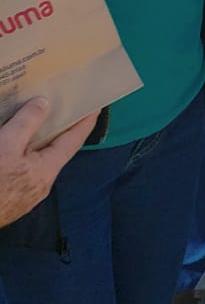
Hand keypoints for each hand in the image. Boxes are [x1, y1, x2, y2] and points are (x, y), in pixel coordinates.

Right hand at [0, 98, 96, 226]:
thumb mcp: (6, 145)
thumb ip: (26, 124)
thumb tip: (44, 104)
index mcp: (47, 170)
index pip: (74, 140)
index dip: (86, 122)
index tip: (97, 106)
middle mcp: (42, 184)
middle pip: (56, 152)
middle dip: (60, 132)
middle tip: (63, 111)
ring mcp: (26, 194)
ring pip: (36, 163)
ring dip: (37, 145)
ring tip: (34, 127)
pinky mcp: (11, 199)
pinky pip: (22, 171)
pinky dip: (23, 156)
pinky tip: (13, 150)